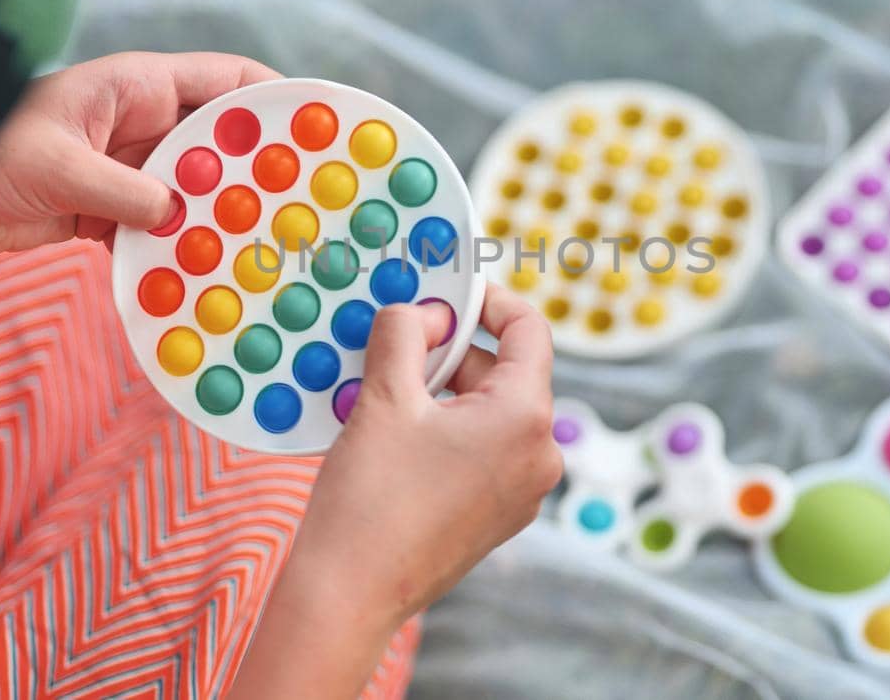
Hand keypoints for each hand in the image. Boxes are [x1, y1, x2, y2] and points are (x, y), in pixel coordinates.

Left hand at [0, 51, 279, 255]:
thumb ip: (122, 190)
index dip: (275, 103)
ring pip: (193, 192)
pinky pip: (157, 230)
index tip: (319, 136)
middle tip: (301, 211)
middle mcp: (138, 123)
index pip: (226, 82)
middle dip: (259, 174)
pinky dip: (175, 253)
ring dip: (219, 222)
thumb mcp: (54, 165)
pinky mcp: (103, 210)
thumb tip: (178, 216)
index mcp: (134, 87)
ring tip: (261, 254)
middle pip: (220, 143)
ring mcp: (123, 168)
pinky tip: (201, 281)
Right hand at [228, 285, 559, 698]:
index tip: (449, 294)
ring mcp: (522, 492)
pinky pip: (483, 450)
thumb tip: (425, 310)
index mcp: (525, 418)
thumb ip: (407, 334)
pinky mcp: (498, 516)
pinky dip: (447, 429)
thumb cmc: (370, 500)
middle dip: (452, 352)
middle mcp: (540, 456)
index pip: (529, 330)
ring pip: (491, 411)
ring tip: (387, 394)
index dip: (489, 301)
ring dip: (444, 390)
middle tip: (397, 346)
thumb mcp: (384, 397)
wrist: (350, 595)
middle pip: (507, 372)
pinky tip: (397, 435)